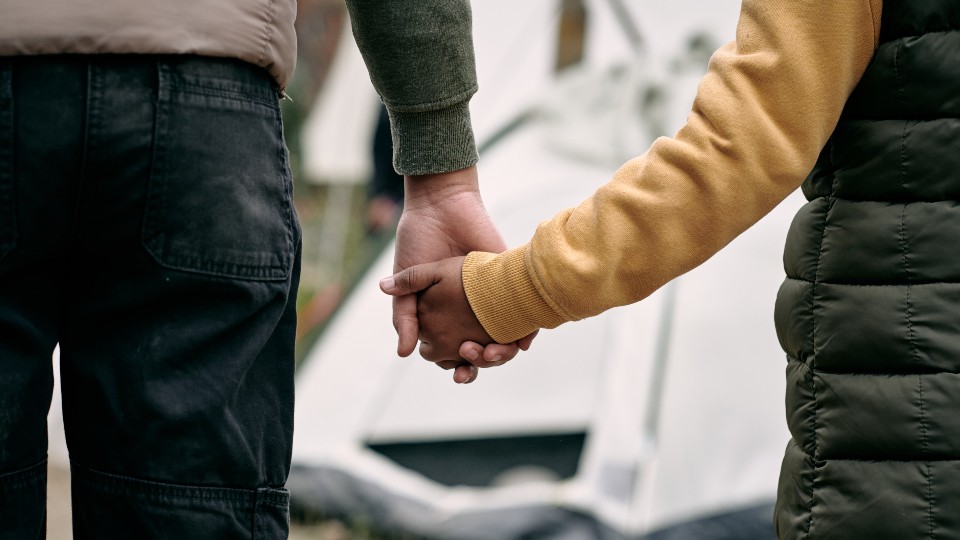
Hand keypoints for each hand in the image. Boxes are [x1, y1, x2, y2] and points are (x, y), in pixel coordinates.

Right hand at [392, 166, 531, 380]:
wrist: (441, 208)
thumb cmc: (419, 241)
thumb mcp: (407, 282)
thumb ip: (404, 316)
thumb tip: (402, 353)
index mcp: (444, 316)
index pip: (455, 354)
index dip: (458, 368)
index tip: (458, 371)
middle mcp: (469, 312)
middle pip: (482, 352)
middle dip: (481, 364)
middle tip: (473, 356)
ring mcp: (491, 300)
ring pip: (504, 341)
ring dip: (501, 355)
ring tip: (491, 352)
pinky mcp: (509, 285)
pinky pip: (525, 317)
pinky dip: (525, 334)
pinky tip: (520, 342)